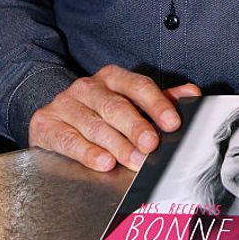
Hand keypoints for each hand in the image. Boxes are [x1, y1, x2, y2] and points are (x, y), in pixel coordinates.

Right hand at [28, 64, 201, 172]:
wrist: (52, 113)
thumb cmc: (98, 109)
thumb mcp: (127, 101)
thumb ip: (159, 99)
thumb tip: (192, 93)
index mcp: (113, 77)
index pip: (138, 86)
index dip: (157, 104)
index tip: (173, 123)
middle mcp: (88, 87)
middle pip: (116, 107)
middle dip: (136, 127)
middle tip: (152, 145)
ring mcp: (65, 104)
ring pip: (94, 125)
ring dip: (116, 145)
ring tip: (134, 160)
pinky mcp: (46, 123)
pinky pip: (69, 140)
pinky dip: (87, 152)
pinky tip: (103, 162)